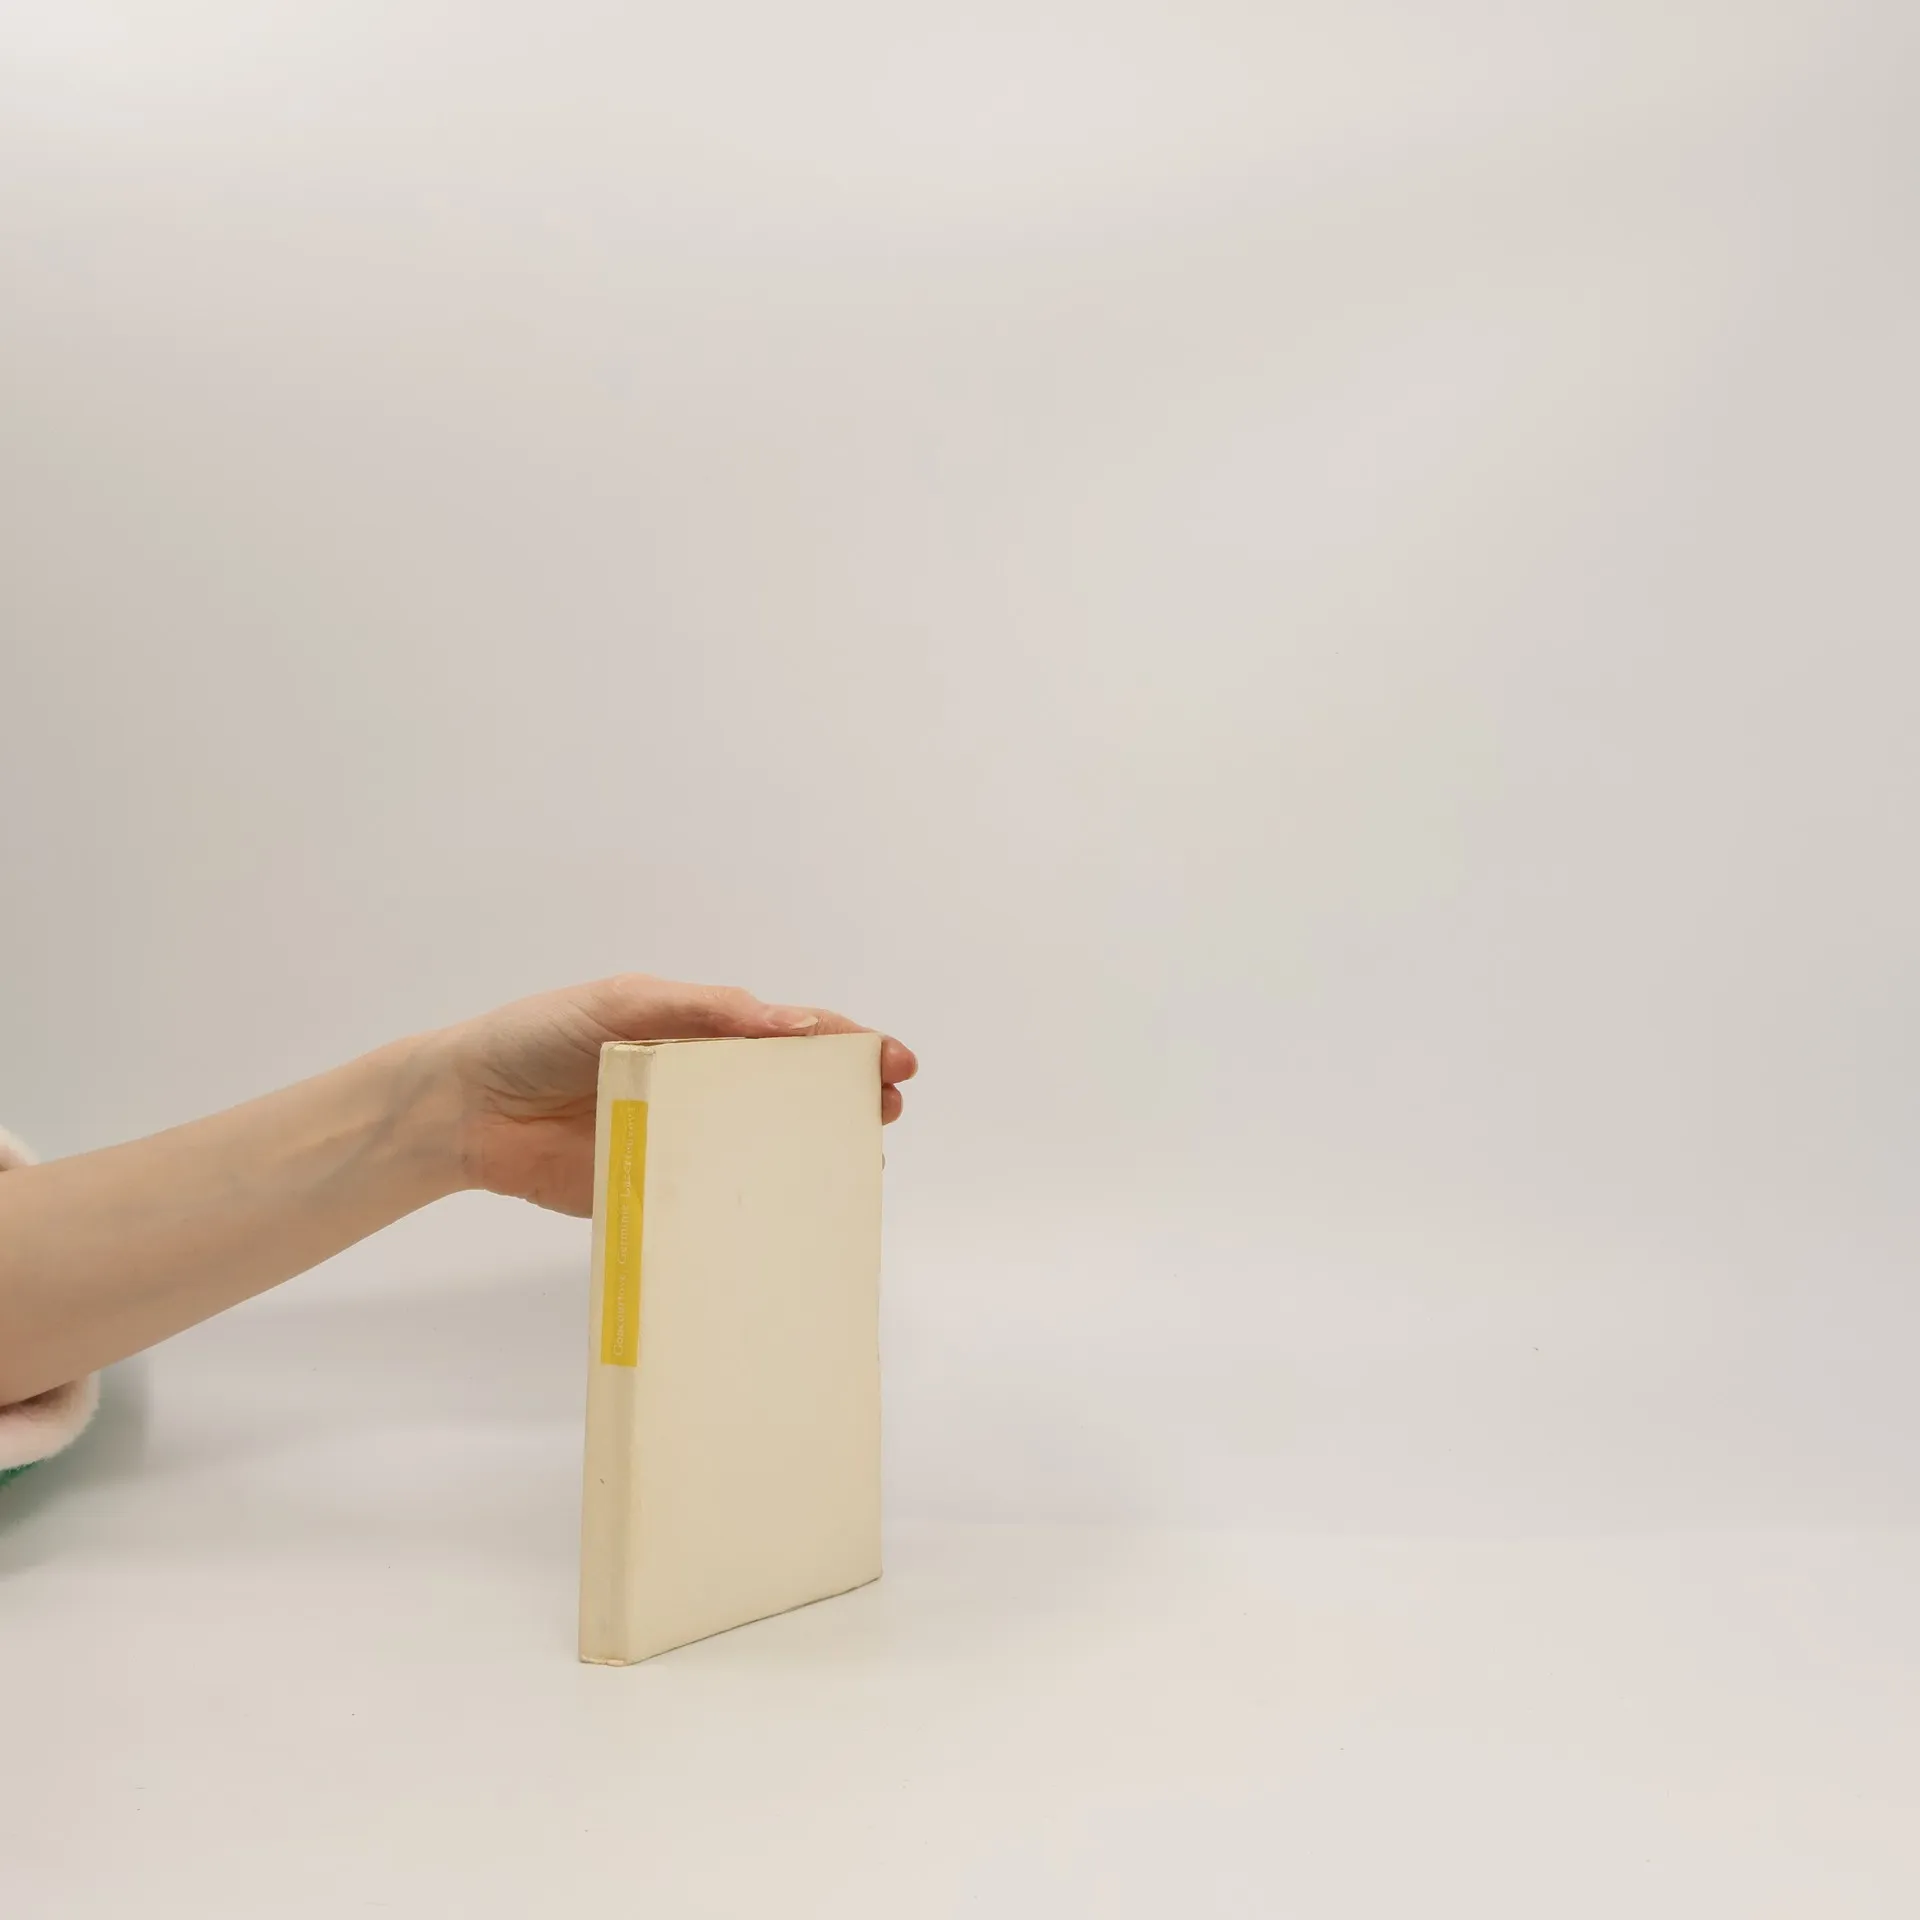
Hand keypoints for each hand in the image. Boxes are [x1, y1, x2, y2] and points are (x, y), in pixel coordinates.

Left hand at [436, 975, 917, 1215]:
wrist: (464, 1109)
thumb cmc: (539, 1037)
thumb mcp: (623, 1004)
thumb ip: (702, 1012)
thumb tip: (787, 1023)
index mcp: (700, 1031)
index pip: (789, 1033)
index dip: (844, 1043)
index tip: (891, 1060)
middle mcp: (702, 1085)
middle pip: (792, 1091)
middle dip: (848, 1096)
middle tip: (889, 1106)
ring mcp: (683, 1140)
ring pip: (765, 1147)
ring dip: (815, 1151)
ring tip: (862, 1159)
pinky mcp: (655, 1190)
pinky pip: (716, 1200)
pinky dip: (757, 1205)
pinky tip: (792, 1213)